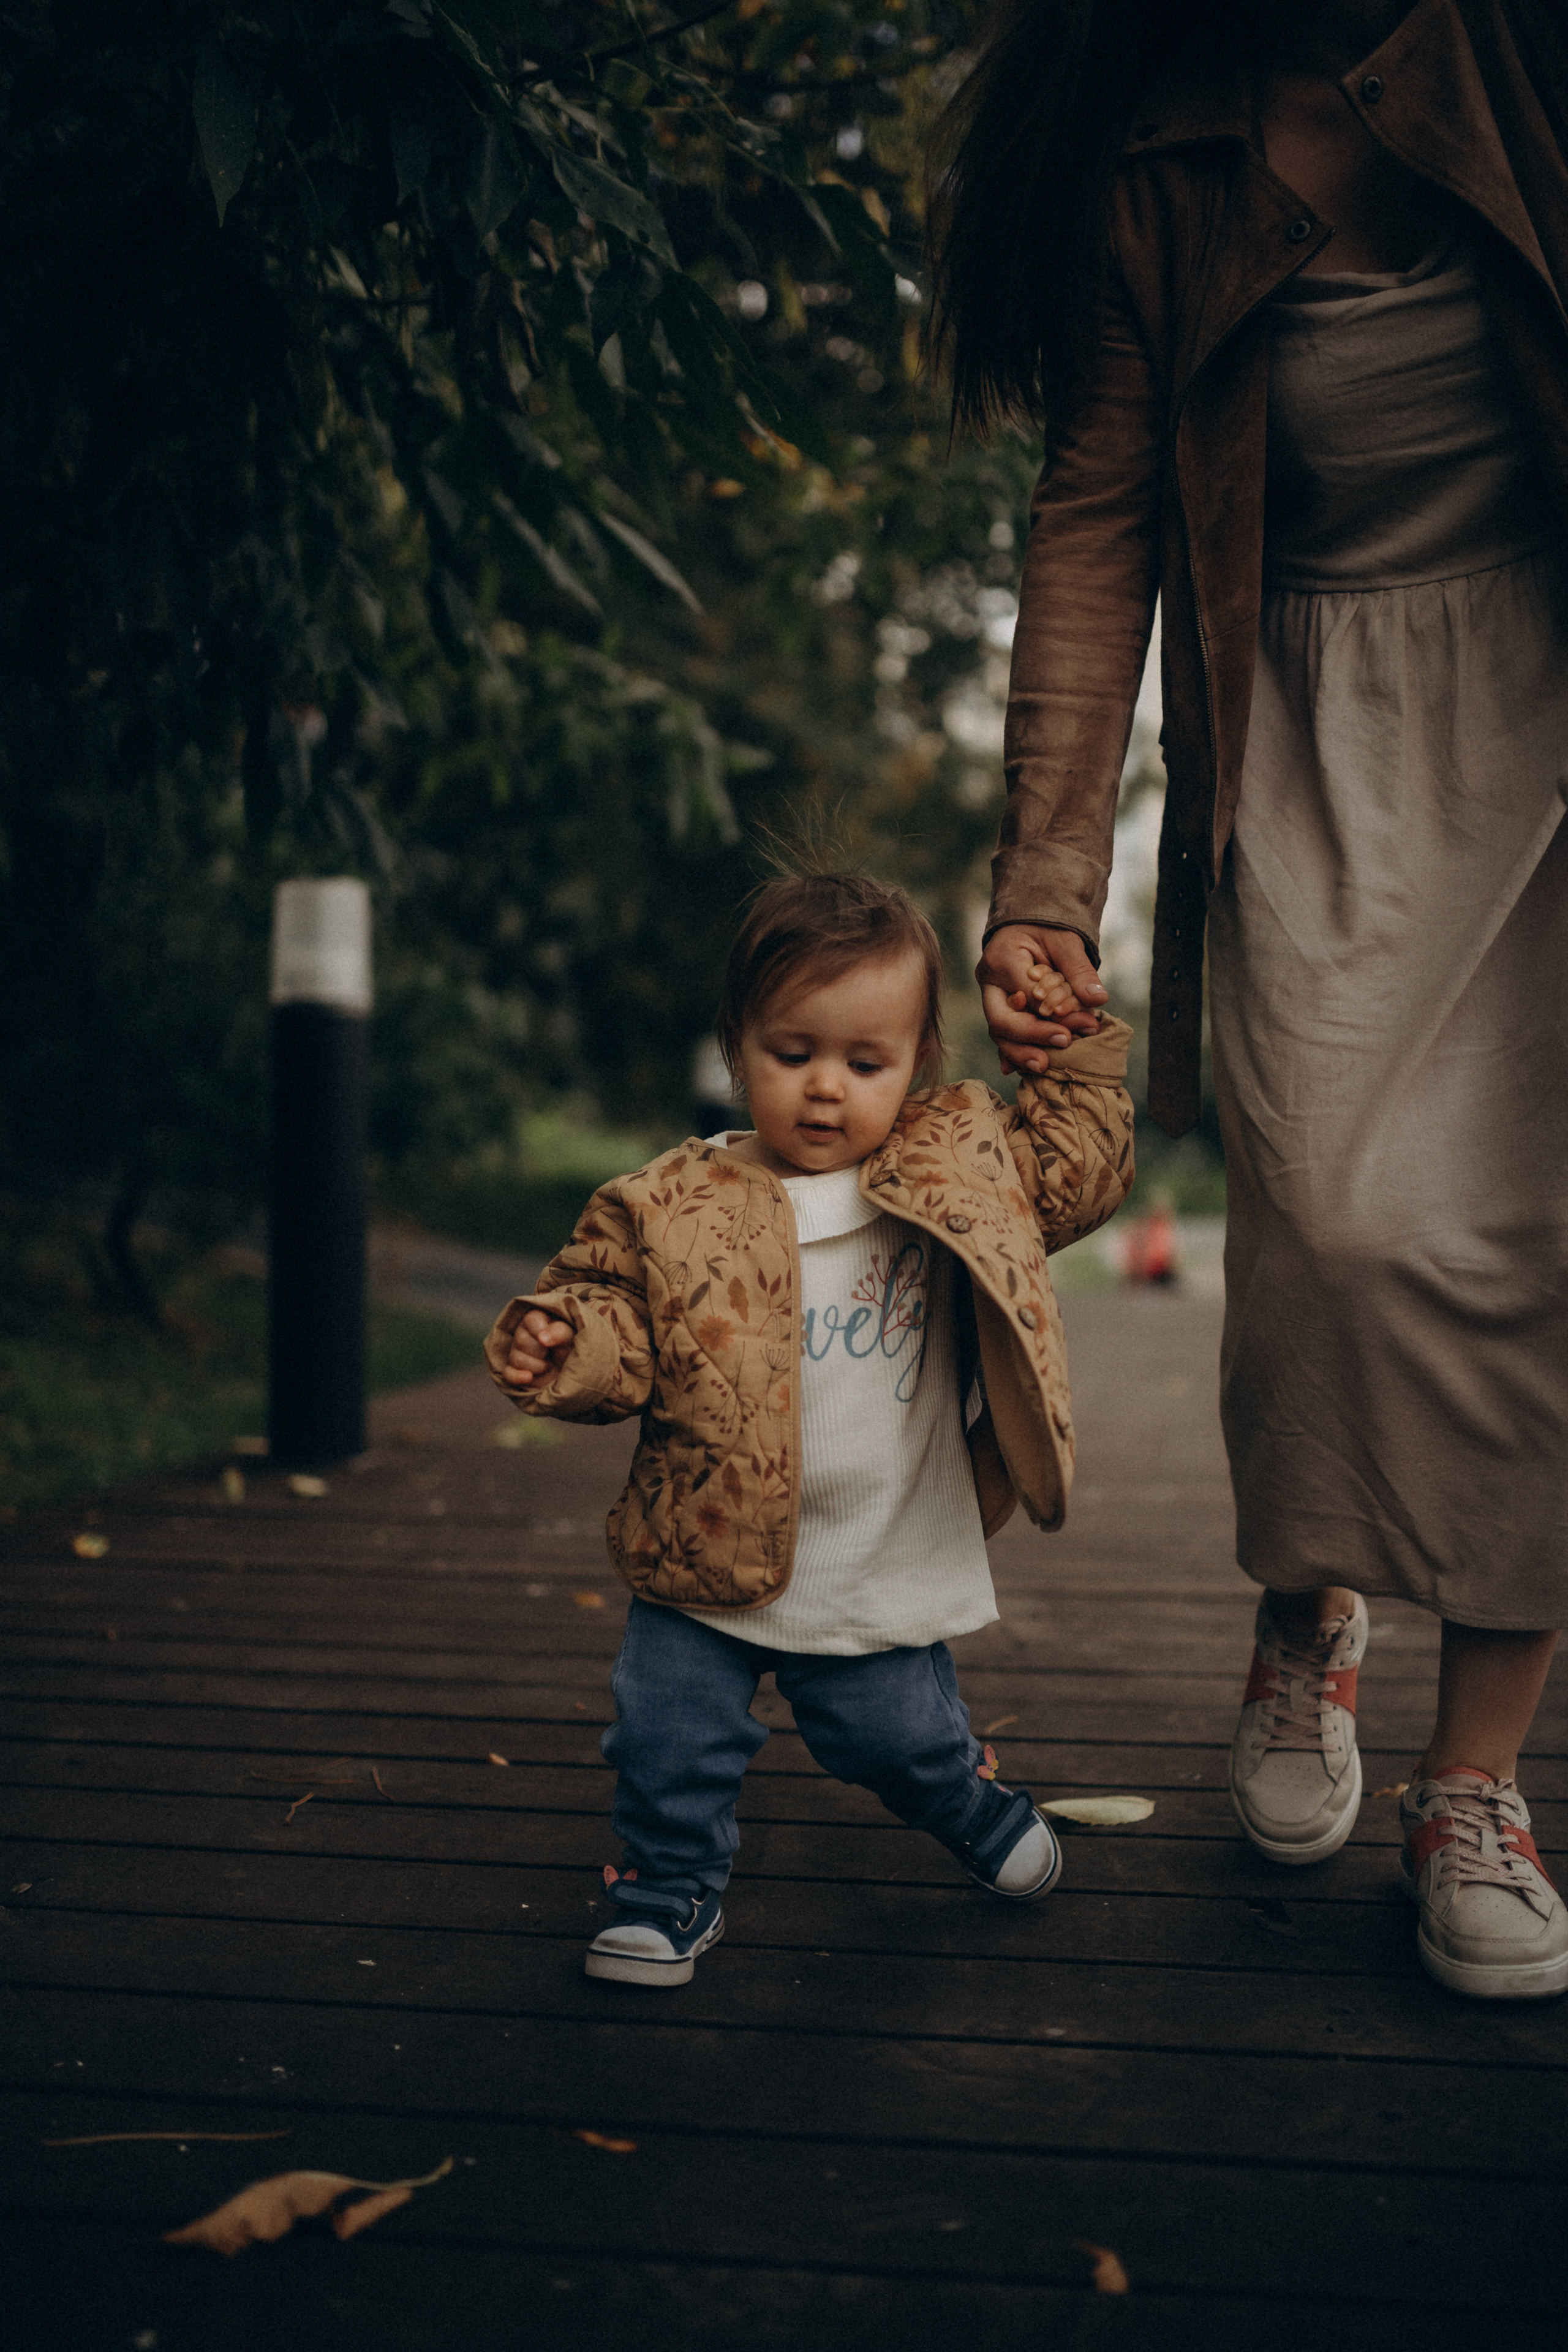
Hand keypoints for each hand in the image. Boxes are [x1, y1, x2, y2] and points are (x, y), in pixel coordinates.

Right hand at [504, 1309, 574, 1385]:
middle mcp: (523, 1334)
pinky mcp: (516, 1370)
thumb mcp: (571, 1336)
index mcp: (536, 1320)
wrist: (574, 1370)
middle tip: (552, 1353)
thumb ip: (559, 1332)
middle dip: (540, 1351)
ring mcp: (517, 1353)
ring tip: (550, 1366)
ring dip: (537, 1366)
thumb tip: (541, 1338)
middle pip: (521, 1340)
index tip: (552, 1340)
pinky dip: (517, 1377)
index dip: (541, 1331)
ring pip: (516, 1358)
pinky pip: (508, 1373)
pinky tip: (529, 1377)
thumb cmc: (572, 1348)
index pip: (530, 1319)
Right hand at [977, 924, 1106, 1076]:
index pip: (1028, 994)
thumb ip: (1079, 970)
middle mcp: (988, 980)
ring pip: (998, 1032)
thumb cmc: (1047, 926)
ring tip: (1045, 1065)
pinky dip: (1012, 1052)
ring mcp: (989, 996)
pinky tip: (1021, 1070)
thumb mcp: (1066, 940)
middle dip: (1031, 1036)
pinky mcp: (996, 1008)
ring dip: (1021, 1051)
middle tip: (1063, 1043)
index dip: (1055, 1013)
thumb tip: (1097, 999)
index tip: (1085, 1023)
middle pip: (1000, 1020)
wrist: (1028, 922)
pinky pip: (1001, 1034)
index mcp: (1002, 957)